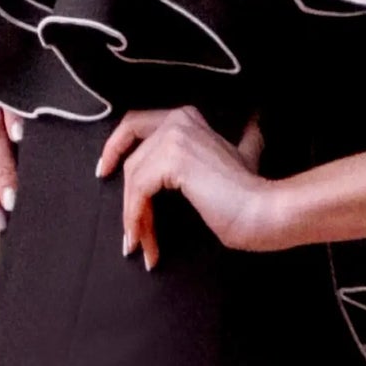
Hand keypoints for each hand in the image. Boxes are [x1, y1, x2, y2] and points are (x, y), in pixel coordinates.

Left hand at [95, 106, 283, 268]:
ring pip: (133, 180)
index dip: (115, 146)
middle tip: (128, 231)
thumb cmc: (251, 192)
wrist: (262, 210)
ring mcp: (174, 137)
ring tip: (143, 247)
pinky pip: (138, 192)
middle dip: (127, 200)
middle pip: (131, 158)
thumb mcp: (243, 155)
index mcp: (187, 118)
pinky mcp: (171, 159)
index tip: (103, 170)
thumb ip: (242, 139)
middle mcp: (178, 120)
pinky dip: (136, 218)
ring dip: (134, 218)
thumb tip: (254, 122)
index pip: (135, 124)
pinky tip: (144, 241)